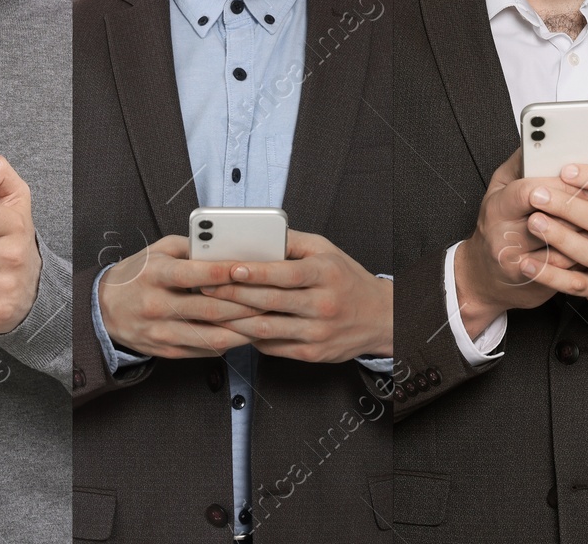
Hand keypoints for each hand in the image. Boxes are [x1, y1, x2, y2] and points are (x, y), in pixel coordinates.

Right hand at [95, 235, 256, 358]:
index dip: (227, 271)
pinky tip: (245, 334)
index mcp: (155, 275)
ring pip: (213, 335)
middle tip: (272, 298)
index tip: (253, 267)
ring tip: (266, 320)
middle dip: (246, 304)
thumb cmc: (136, 275)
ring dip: (243, 330)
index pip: (196, 274)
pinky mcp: (168, 351)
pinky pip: (205, 349)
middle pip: (211, 308)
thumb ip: (190, 248)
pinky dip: (229, 342)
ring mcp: (162, 332)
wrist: (102, 310)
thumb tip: (226, 246)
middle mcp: (157, 305)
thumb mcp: (156, 252)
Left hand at [203, 230, 391, 361]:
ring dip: (234, 319)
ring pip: (266, 327)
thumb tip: (255, 234)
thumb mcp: (326, 250)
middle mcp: (323, 304)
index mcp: (326, 274)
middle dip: (233, 294)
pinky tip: (231, 326)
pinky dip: (249, 336)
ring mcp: (318, 332)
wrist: (381, 318)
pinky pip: (272, 345)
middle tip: (205, 286)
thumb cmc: (346, 279)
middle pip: (270, 301)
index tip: (230, 268)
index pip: (286, 273)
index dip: (256, 272)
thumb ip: (291, 242)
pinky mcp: (312, 353)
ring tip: (211, 308)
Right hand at [455, 148, 579, 336]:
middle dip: (584, 208)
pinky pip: (568, 273)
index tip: (582, 175)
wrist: (485, 276)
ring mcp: (518, 262)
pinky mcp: (532, 285)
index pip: (528, 190)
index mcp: (497, 207)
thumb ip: (521, 165)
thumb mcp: (500, 190)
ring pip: (566, 248)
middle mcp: (503, 235)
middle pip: (551, 219)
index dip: (560, 185)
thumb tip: (547, 141)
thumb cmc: (500, 225)